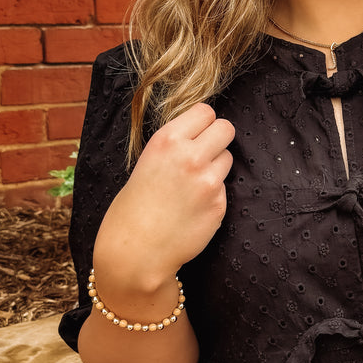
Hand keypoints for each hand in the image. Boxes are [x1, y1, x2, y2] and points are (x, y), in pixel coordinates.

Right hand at [93, 103, 234, 293]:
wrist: (136, 251)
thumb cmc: (134, 207)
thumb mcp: (147, 162)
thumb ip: (175, 146)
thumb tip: (200, 133)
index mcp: (167, 140)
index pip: (205, 111)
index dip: (204, 122)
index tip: (198, 132)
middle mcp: (190, 156)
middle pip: (226, 128)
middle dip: (218, 138)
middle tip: (206, 152)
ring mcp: (208, 181)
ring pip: (228, 158)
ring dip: (217, 167)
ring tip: (193, 184)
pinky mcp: (219, 204)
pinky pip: (224, 188)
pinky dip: (214, 194)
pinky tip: (193, 207)